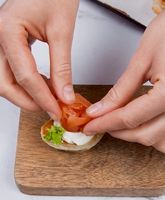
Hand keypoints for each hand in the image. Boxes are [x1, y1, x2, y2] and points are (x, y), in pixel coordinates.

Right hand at [0, 0, 78, 118]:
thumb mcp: (61, 32)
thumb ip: (62, 67)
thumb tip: (64, 94)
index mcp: (7, 31)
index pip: (25, 76)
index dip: (42, 98)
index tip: (57, 110)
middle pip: (4, 83)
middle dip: (27, 101)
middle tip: (50, 109)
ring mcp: (0, 41)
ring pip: (5, 80)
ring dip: (26, 94)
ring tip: (50, 98)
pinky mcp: (8, 43)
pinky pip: (12, 70)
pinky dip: (27, 83)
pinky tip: (44, 85)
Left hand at [84, 0, 164, 159]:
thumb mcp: (141, 60)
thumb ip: (120, 91)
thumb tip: (101, 110)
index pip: (129, 118)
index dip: (105, 123)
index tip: (91, 125)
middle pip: (147, 135)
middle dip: (120, 132)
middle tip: (106, 123)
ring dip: (152, 141)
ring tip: (136, 127)